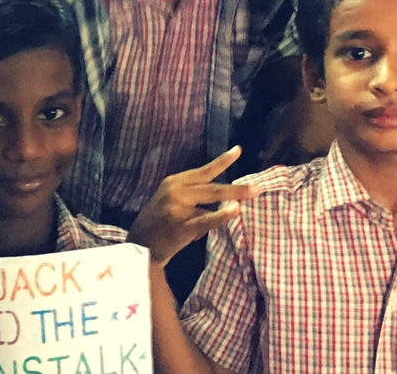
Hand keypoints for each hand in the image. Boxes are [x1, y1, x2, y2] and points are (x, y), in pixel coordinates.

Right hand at [127, 146, 260, 266]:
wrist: (139, 246)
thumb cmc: (158, 222)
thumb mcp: (169, 199)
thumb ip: (192, 195)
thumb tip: (223, 196)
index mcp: (174, 182)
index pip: (203, 170)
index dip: (222, 161)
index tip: (238, 150)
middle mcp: (176, 192)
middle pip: (212, 187)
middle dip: (237, 188)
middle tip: (256, 188)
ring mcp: (177, 209)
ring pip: (211, 201)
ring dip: (231, 201)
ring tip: (249, 199)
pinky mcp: (180, 227)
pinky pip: (206, 220)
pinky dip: (221, 216)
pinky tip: (234, 212)